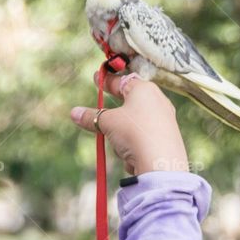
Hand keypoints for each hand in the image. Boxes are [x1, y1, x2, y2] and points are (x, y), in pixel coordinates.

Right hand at [70, 72, 188, 175]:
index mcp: (144, 89)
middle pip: (130, 101)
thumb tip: (74, 113)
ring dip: (122, 132)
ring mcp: (164, 119)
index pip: (122, 80)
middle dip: (114, 111)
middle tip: (102, 110)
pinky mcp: (166, 137)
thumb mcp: (107, 122)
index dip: (107, 80)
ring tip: (119, 145)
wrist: (159, 162)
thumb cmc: (133, 132)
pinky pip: (142, 137)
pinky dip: (134, 144)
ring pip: (134, 122)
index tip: (97, 77)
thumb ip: (90, 116)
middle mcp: (157, 101)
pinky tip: (131, 156)